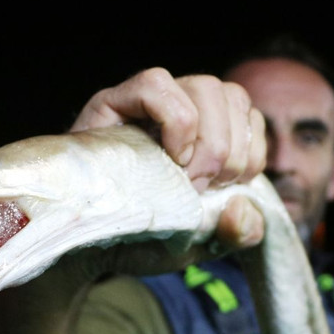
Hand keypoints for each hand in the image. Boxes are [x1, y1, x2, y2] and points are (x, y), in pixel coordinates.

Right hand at [71, 67, 265, 249]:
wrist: (83, 250)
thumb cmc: (138, 240)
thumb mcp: (199, 243)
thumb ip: (235, 233)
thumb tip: (245, 208)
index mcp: (202, 133)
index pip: (245, 112)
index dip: (250, 151)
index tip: (225, 188)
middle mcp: (176, 110)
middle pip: (231, 95)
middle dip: (229, 151)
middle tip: (200, 189)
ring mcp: (144, 104)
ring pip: (204, 86)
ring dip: (208, 139)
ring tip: (185, 178)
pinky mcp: (111, 102)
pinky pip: (157, 84)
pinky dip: (176, 120)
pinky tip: (169, 156)